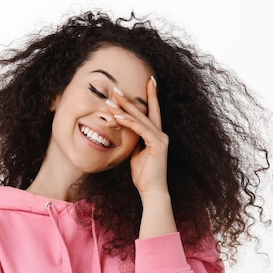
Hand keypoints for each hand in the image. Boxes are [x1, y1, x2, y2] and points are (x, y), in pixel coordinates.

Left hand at [110, 77, 168, 196]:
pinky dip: (128, 123)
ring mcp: (161, 138)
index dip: (151, 96)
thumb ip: (134, 142)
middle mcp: (161, 134)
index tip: (149, 81)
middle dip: (129, 100)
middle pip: (143, 112)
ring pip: (140, 119)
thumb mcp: (136, 155)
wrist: (152, 191)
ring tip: (111, 101)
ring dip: (124, 109)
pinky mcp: (158, 144)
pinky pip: (140, 130)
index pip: (152, 112)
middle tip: (117, 88)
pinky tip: (117, 117)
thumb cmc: (144, 176)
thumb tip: (127, 133)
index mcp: (156, 135)